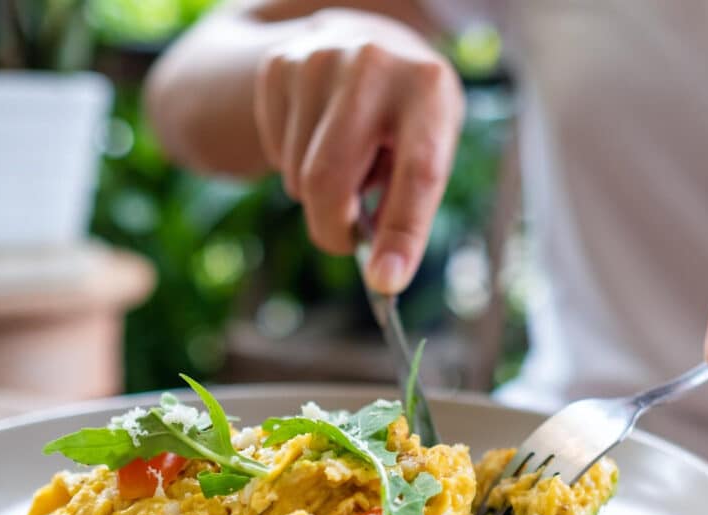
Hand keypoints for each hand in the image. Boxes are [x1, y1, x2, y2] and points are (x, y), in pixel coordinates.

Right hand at [253, 10, 463, 292]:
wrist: (368, 39)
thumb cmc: (410, 116)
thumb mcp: (431, 145)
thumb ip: (408, 203)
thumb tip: (380, 270)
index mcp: (428, 89)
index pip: (418, 174)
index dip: (402, 234)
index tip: (386, 282)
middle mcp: (373, 66)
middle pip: (330, 180)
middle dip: (333, 230)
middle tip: (346, 241)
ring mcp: (317, 61)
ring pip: (299, 176)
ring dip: (320, 193)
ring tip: (350, 159)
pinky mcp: (278, 67)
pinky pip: (276, 155)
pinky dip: (296, 166)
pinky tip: (320, 136)